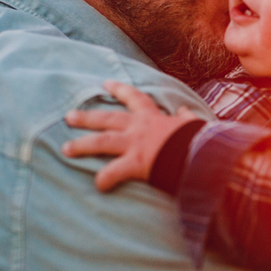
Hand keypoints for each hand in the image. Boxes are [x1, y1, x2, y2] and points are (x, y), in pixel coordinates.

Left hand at [63, 80, 201, 191]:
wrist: (204, 153)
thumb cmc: (202, 140)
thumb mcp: (195, 124)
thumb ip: (187, 118)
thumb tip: (184, 111)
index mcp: (154, 117)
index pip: (134, 98)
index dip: (119, 90)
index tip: (105, 84)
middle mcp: (140, 127)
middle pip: (107, 118)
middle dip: (87, 117)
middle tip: (69, 117)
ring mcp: (136, 144)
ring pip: (102, 141)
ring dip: (82, 145)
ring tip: (65, 149)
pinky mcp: (136, 163)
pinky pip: (113, 172)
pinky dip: (104, 179)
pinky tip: (98, 186)